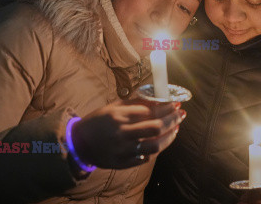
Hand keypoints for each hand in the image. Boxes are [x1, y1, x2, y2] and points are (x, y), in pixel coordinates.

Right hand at [71, 98, 185, 168]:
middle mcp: (121, 132)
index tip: (176, 103)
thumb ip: (135, 103)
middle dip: (172, 119)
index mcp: (119, 115)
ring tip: (176, 128)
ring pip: (154, 146)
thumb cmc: (99, 121)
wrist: (79, 143)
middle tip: (181, 114)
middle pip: (155, 128)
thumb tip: (158, 97)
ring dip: (169, 137)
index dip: (166, 107)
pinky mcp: (122, 163)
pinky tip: (162, 141)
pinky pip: (145, 158)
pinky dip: (156, 150)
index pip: (150, 111)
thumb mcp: (114, 107)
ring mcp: (122, 150)